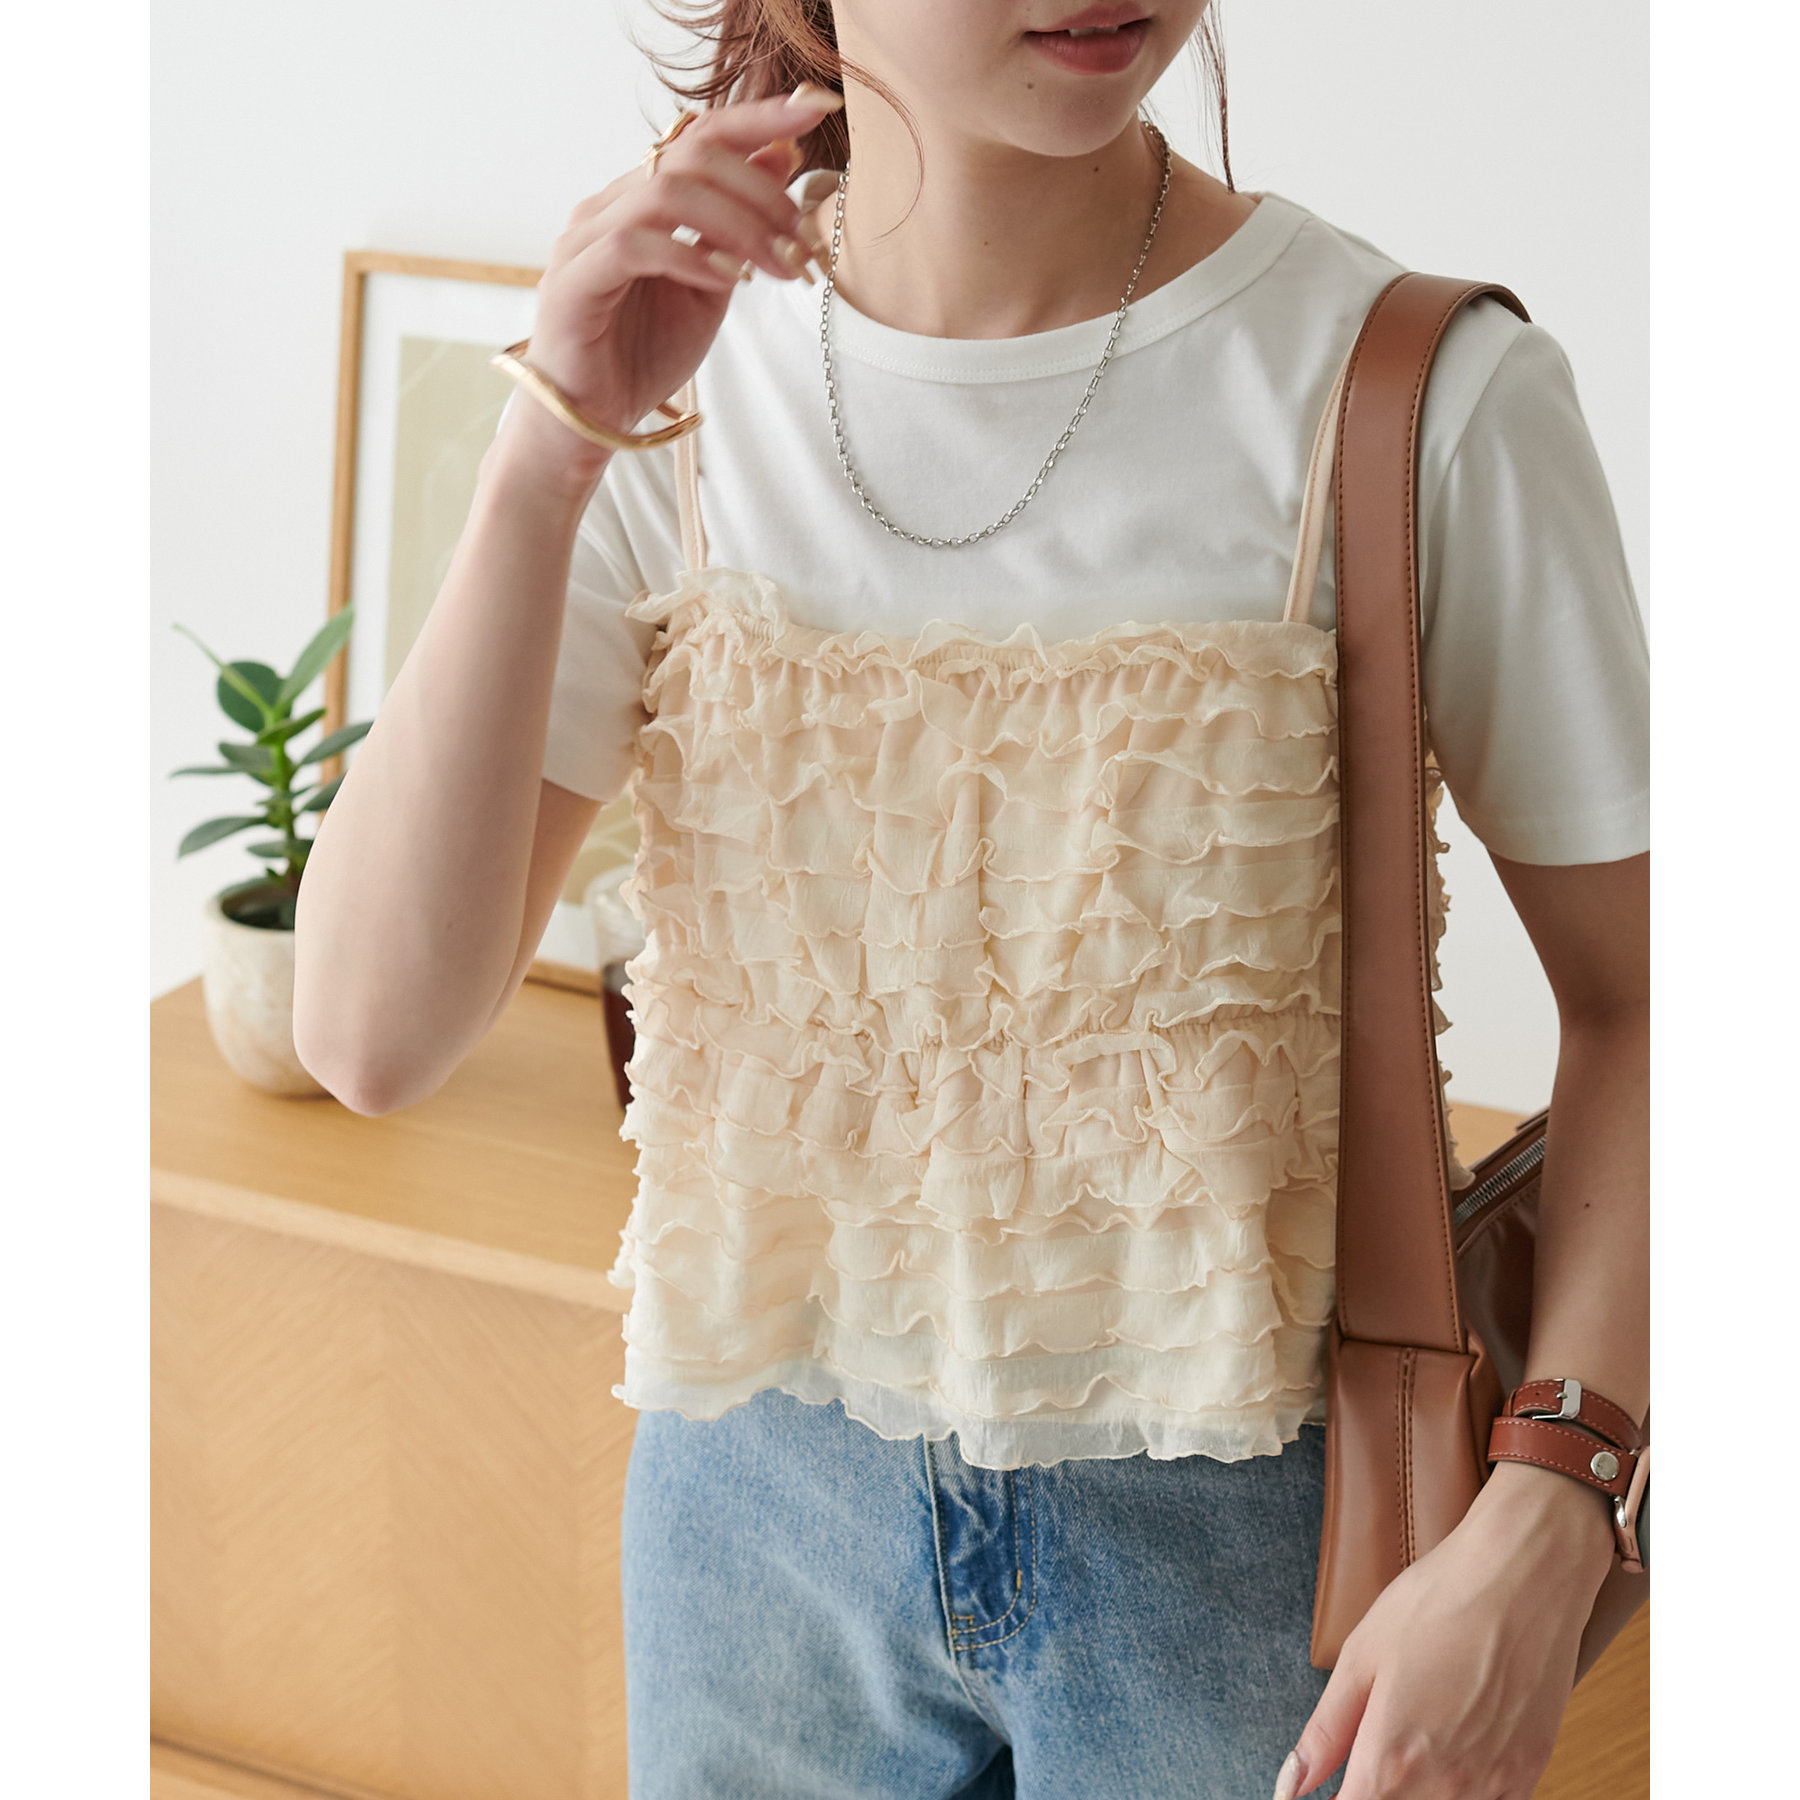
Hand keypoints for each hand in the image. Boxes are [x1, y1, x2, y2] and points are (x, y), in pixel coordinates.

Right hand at [494, 84, 841, 487]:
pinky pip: (635, 246)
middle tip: (803, 242)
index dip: (760, 116)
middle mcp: (610, 205)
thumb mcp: (713, 285)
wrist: (589, 418)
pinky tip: (730, 282)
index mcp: (641, 199)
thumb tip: (784, 157)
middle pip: (691, 154)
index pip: (701, 135)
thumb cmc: (644, 354)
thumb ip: (741, 227)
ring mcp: (585, 238)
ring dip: (738, 226)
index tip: (819, 106)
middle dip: (762, 192)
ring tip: (778, 268)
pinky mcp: (573, 279)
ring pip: (667, 192)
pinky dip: (692, 257)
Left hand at [1277, 1462, 1616, 1798]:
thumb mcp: (1360, 1658)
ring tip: (1413, 1742)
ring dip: (1418, 1792)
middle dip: (1374, 1793)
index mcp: (1390, 1761)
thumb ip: (1324, 1734)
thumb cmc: (1437, 1605)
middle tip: (1372, 1749)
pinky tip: (1452, 1756)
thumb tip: (1290, 1786)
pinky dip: (1464, 1793)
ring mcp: (1491, 1786)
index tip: (1330, 1787)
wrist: (1523, 1578)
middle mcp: (1443, 1788)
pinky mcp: (1528, 1774)